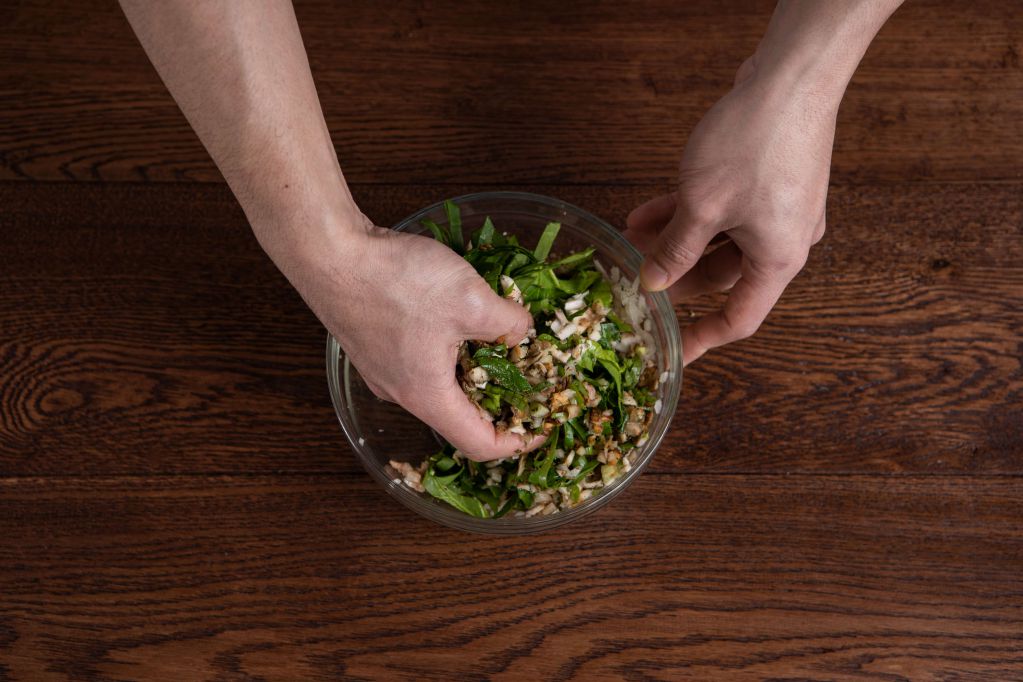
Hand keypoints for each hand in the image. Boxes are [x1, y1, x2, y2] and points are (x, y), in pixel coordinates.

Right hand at [285, 218, 543, 460]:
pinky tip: (460, 317)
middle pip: (460, 416)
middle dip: (500, 399)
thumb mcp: (471, 299)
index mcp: (428, 397)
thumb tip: (523, 332)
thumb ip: (509, 323)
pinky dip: (449, 351)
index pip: (480, 446)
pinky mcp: (375, 345)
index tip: (543, 424)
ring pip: (440, 386)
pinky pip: (421, 362)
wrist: (328, 252)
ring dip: (475, 369)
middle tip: (531, 372)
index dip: (518, 441)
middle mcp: (402, 394)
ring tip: (501, 338)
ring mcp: (384, 371)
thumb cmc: (394, 281)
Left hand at [624, 57, 834, 365]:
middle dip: (671, 277)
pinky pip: (720, 211)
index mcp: (777, 260)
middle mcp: (781, 241)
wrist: (792, 76)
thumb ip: (674, 250)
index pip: (738, 319)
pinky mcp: (764, 182)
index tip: (671, 350)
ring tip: (629, 241)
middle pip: (719, 277)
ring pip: (714, 241)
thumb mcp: (702, 206)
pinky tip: (646, 212)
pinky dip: (686, 215)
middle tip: (629, 280)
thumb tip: (652, 282)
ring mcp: (774, 210)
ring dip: (672, 243)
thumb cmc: (755, 143)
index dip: (701, 338)